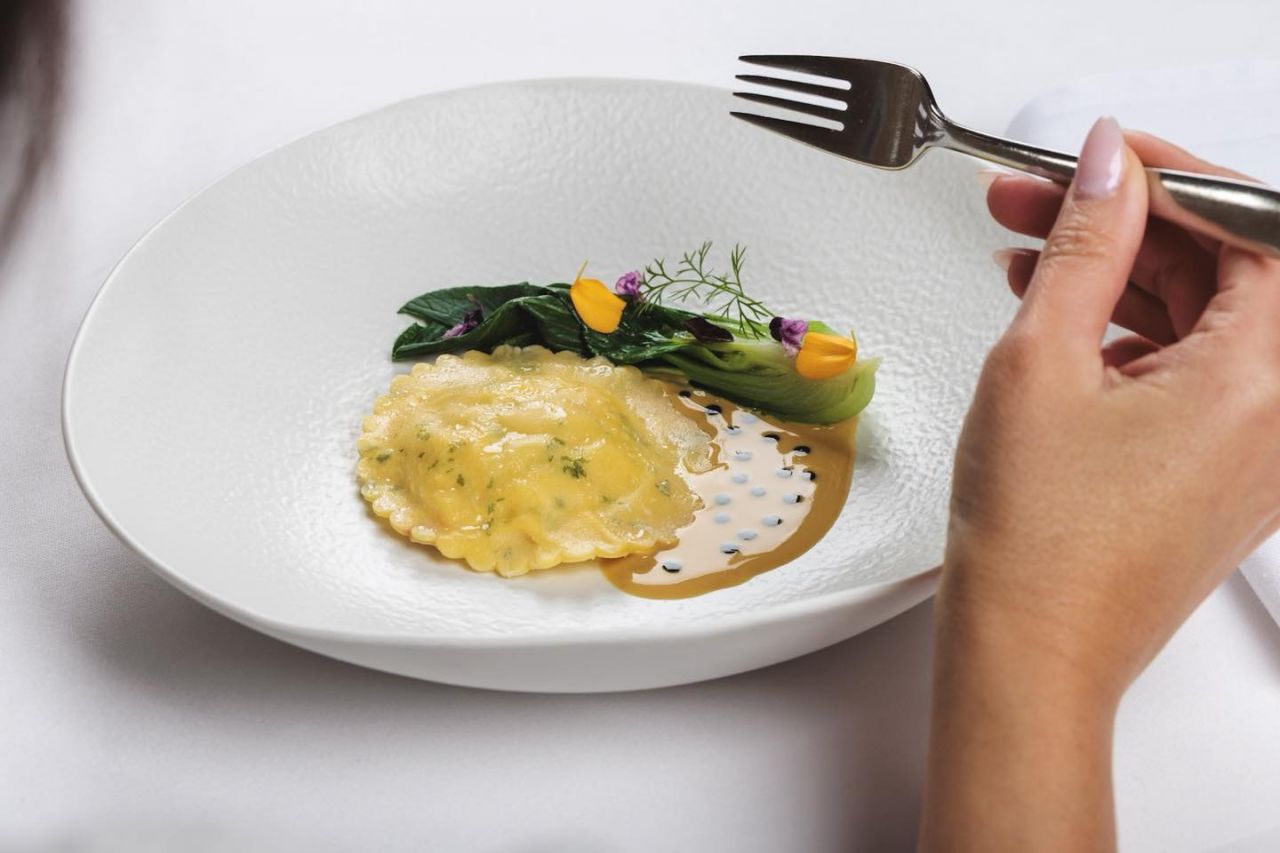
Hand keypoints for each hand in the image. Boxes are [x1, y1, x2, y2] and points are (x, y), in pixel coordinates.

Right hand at [919, 118, 1279, 849]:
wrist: (1028, 652)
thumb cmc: (1038, 544)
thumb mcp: (1041, 362)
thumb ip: (1081, 247)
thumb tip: (1105, 170)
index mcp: (1263, 381)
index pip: (1254, 228)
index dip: (1174, 177)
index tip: (1104, 160)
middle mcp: (1279, 414)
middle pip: (1227, 269)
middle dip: (1129, 224)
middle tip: (1039, 200)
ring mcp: (1252, 444)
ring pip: (1201, 317)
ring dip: (1118, 276)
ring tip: (1028, 257)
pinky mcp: (1216, 466)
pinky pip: (1188, 368)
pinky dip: (1126, 331)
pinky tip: (1055, 316)